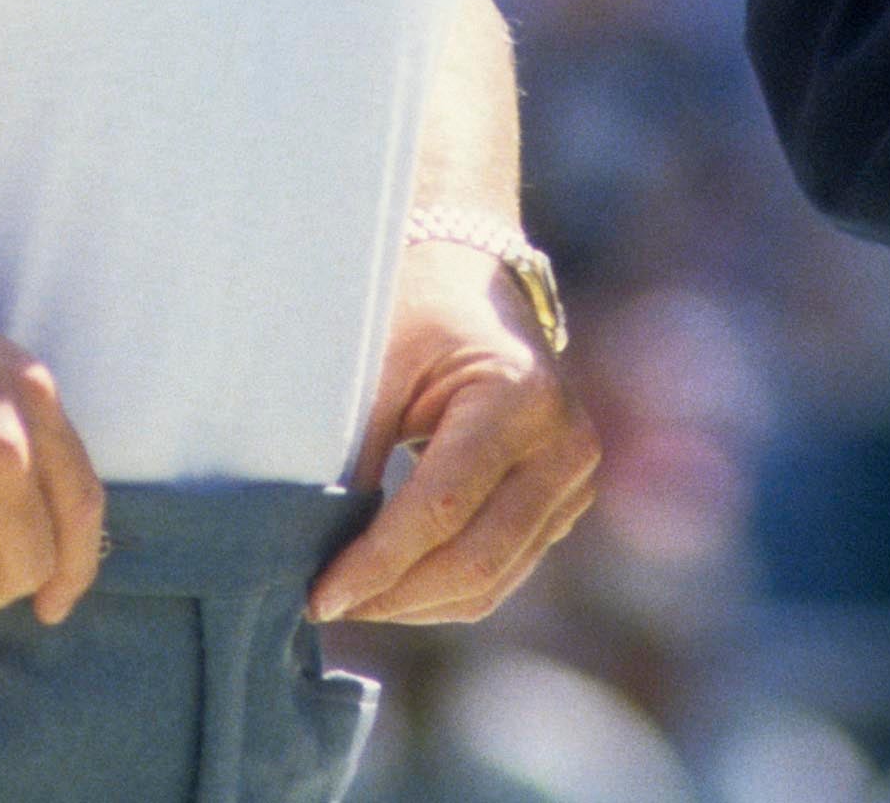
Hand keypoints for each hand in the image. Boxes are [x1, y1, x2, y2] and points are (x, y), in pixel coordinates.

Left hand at [309, 234, 595, 622]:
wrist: (478, 283)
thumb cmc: (416, 311)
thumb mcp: (378, 367)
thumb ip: (355, 454)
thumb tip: (315, 549)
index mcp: (519, 396)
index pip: (441, 508)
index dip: (376, 563)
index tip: (318, 595)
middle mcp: (564, 443)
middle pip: (475, 559)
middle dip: (393, 596)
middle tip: (325, 605)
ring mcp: (574, 478)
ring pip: (492, 579)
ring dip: (415, 604)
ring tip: (352, 600)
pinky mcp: (566, 502)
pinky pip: (505, 571)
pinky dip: (444, 592)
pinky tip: (392, 586)